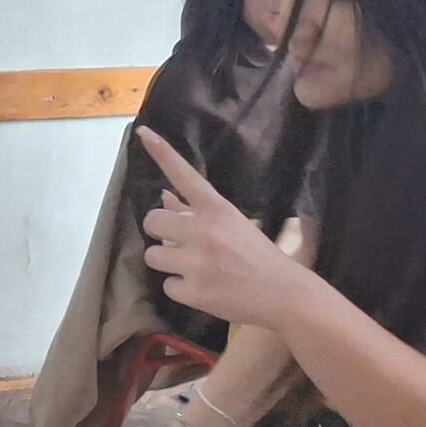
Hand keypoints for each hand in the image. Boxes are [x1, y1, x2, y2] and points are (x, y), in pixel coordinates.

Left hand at [135, 128, 305, 328]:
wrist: (282, 294)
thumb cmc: (258, 255)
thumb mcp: (233, 224)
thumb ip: (195, 212)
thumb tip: (164, 197)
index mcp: (217, 210)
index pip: (184, 175)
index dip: (162, 153)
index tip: (144, 132)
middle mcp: (203, 232)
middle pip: (152, 221)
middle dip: (160, 231)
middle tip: (177, 240)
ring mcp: (196, 263)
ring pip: (152, 255)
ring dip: (167, 261)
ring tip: (193, 267)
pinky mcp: (192, 291)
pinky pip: (167, 286)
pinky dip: (181, 288)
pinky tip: (203, 288)